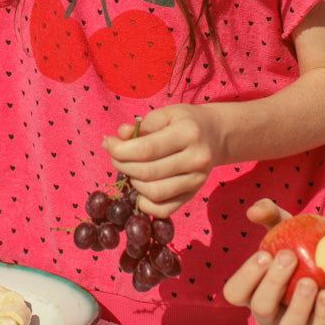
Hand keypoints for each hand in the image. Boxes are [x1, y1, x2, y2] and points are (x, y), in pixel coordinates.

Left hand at [102, 103, 225, 216]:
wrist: (216, 135)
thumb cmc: (185, 122)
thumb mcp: (165, 115)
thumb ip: (141, 126)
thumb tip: (117, 138)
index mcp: (188, 133)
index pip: (146, 149)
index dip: (120, 150)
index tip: (108, 144)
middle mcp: (196, 159)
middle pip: (148, 172)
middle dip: (123, 166)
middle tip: (117, 157)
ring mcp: (197, 180)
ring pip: (154, 193)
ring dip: (133, 183)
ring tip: (131, 170)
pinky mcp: (193, 194)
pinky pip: (164, 209)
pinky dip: (145, 203)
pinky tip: (140, 189)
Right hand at [222, 198, 324, 324]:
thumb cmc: (301, 247)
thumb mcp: (285, 227)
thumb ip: (269, 214)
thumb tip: (254, 211)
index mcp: (251, 291)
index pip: (235, 293)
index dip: (246, 277)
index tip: (264, 254)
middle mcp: (266, 313)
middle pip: (260, 308)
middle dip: (273, 283)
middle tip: (289, 257)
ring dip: (298, 304)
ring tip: (310, 282)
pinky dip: (323, 312)